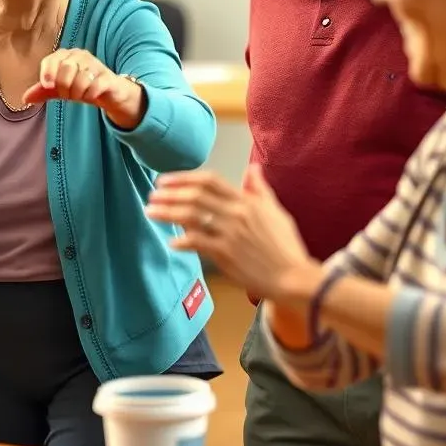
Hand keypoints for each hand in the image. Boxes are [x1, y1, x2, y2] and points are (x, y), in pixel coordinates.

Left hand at [22, 48, 143, 128]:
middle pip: (65, 69)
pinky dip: (90, 94)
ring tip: (81, 94)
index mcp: (66, 55)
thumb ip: (43, 91)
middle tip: (68, 94)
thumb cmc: (80, 86)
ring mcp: (96, 64)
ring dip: (78, 93)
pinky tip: (92, 95)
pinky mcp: (108, 77)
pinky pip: (95, 86)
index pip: (52, 60)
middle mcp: (81, 55)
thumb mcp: (59, 89)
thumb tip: (25, 98)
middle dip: (64, 87)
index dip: (47, 72)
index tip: (47, 86)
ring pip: (80, 79)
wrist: (108, 93)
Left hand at [145, 165, 315, 301]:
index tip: (165, 181)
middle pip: (195, 195)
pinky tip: (172, 242)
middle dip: (169, 194)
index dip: (184, 178)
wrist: (294, 278)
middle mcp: (236, 213)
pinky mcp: (227, 254)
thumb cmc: (286, 246)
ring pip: (191, 216)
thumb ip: (260, 189)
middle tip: (152, 196)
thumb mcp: (276, 212)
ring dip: (167, 213)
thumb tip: (253, 168)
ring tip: (151, 212)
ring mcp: (230, 233)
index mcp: (246, 201)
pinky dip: (182, 240)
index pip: (209, 180)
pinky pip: (198, 242)